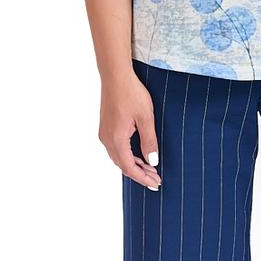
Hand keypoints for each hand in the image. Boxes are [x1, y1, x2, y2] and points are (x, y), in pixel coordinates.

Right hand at [98, 71, 162, 190]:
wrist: (115, 76)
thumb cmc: (131, 93)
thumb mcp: (146, 117)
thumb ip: (149, 141)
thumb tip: (152, 161)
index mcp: (116, 140)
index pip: (129, 168)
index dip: (143, 178)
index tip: (155, 184)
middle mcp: (107, 139)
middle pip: (123, 165)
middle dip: (140, 174)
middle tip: (156, 178)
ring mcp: (104, 133)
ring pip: (118, 157)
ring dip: (134, 164)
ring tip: (150, 168)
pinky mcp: (106, 127)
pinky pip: (116, 148)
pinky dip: (128, 155)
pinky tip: (138, 153)